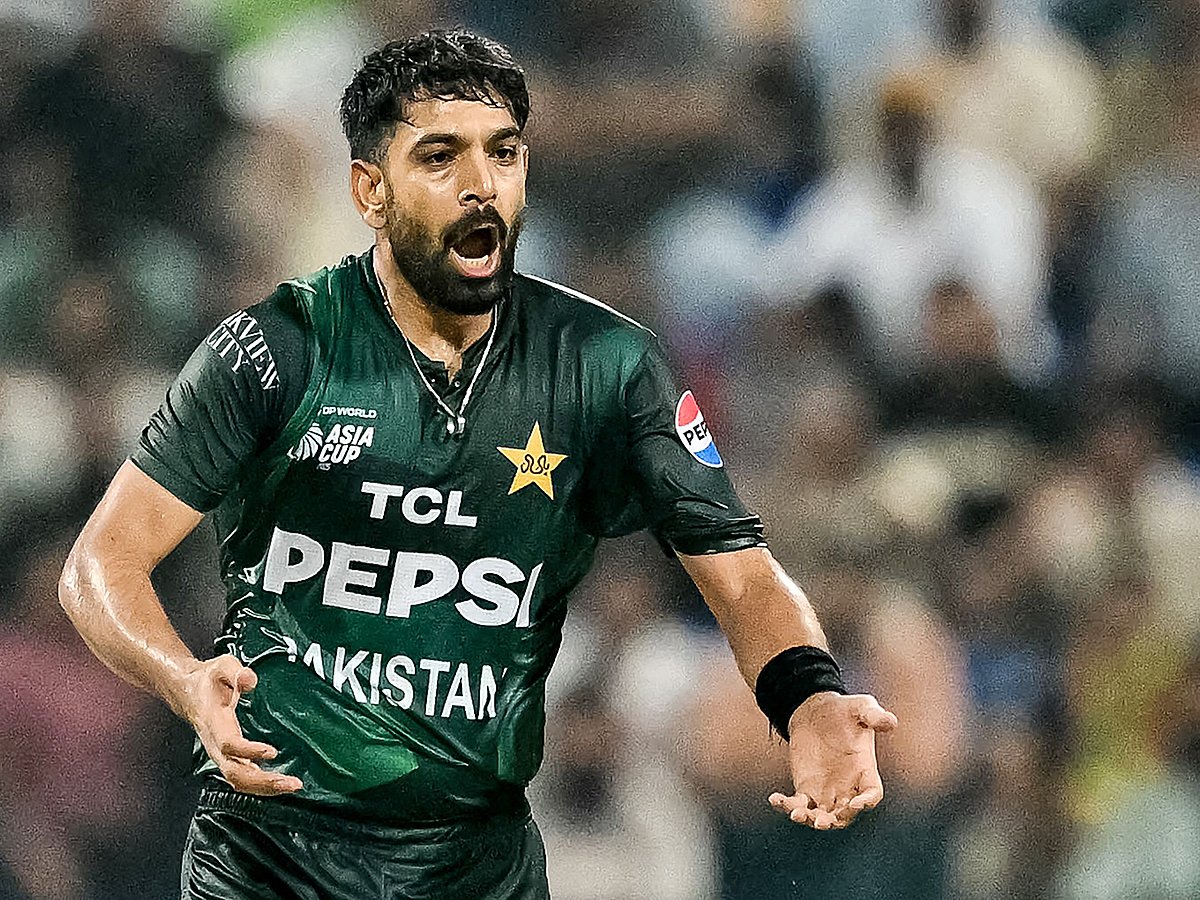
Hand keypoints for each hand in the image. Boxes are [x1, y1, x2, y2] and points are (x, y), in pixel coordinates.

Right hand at [175, 655, 302, 796]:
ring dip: (264, 787)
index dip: (249, 751)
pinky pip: (242, 777)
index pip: (229, 744)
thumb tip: (249, 680)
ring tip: (291, 786)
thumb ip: (236, 671)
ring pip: (239, 779)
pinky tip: (280, 785)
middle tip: (291, 783)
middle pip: (235, 772)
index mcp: (214, 722)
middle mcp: (215, 744)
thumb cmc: (208, 679)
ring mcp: (220, 753)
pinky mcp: (227, 756)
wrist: (188, 692)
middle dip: (262, 781)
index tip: (272, 751)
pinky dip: (260, 785)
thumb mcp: (222, 666)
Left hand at [768, 691, 895, 829]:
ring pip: (822, 815)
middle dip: (835, 820)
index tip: (855, 804)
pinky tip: (775, 799)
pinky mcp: (806, 788)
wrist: (815, 712)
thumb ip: (874, 715)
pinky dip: (787, 806)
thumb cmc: (843, 710)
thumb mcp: (860, 707)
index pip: (872, 794)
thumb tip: (890, 722)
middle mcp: (848, 787)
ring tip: (797, 814)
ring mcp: (826, 791)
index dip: (866, 802)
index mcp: (865, 771)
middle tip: (821, 821)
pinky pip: (799, 804)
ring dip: (811, 819)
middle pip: (846, 814)